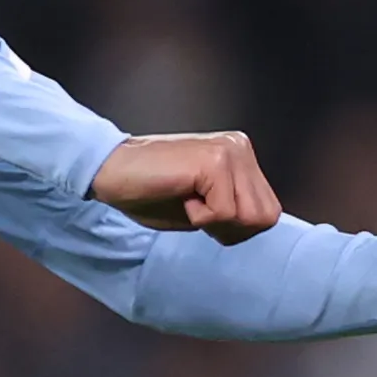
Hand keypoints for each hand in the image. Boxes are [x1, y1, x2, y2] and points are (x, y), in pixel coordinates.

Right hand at [89, 132, 282, 243]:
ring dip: (215, 222)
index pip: (267, 212)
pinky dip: (199, 217)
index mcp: (240, 154)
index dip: (235, 228)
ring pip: (250, 217)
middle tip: (194, 209)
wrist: (109, 171)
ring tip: (187, 199)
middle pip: (266, 217)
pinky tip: (180, 195)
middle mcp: (240, 147)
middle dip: (229, 228)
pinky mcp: (215, 162)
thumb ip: (233, 209)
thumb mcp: (203, 205)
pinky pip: (225, 213)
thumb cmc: (147, 192)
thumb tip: (258, 227)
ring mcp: (230, 152)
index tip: (201, 213)